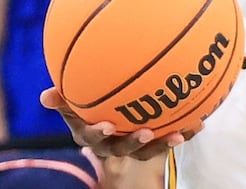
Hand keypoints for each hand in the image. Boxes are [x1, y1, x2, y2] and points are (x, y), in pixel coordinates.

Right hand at [39, 87, 204, 160]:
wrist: (108, 109)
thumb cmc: (86, 100)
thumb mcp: (73, 100)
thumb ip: (63, 98)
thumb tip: (44, 95)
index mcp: (91, 134)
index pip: (91, 137)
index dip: (99, 133)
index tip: (108, 125)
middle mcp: (112, 143)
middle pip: (123, 148)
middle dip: (135, 143)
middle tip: (145, 133)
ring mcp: (133, 143)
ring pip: (149, 149)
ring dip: (164, 142)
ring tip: (179, 134)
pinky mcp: (154, 137)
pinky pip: (169, 136)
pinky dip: (184, 130)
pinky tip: (200, 121)